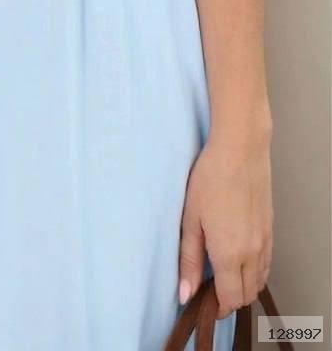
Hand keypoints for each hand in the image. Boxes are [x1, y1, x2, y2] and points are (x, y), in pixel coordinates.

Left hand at [177, 132, 273, 318]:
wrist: (240, 150)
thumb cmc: (209, 179)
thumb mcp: (190, 219)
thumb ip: (189, 260)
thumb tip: (185, 294)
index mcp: (230, 254)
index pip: (230, 299)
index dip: (217, 308)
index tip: (203, 302)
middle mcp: (253, 253)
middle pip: (247, 295)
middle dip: (230, 299)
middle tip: (209, 288)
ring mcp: (265, 242)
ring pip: (259, 281)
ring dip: (244, 286)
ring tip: (222, 273)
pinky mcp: (271, 229)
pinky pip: (267, 263)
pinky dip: (255, 271)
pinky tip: (239, 258)